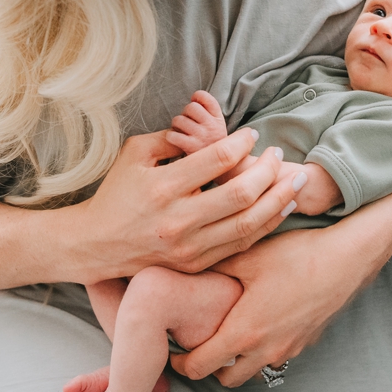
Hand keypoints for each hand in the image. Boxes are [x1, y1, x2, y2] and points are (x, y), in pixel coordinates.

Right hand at [66, 128, 301, 282]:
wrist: (96, 245)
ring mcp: (189, 247)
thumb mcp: (134, 154)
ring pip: (248, 224)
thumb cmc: (117, 193)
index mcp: (162, 187)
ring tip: (295, 181)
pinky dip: (266, 225)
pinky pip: (241, 245)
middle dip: (269, 171)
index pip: (216, 159)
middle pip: (241, 194)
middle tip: (279, 154)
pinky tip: (281, 207)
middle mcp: (178, 220)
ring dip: (278, 200)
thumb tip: (206, 128)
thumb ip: (171, 138)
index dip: (242, 143)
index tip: (252, 134)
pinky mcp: (196, 264)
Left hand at [166, 90, 227, 153]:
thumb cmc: (212, 143)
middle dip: (185, 113)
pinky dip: (171, 137)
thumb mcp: (218, 126)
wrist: (220, 168)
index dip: (197, 97)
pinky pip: (173, 135)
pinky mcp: (191, 147)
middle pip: (191, 107)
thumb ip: (208, 112)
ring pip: (179, 120)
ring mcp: (202, 136)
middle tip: (188, 122)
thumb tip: (194, 98)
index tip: (195, 104)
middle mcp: (212, 126)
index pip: (205, 97)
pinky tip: (177, 140)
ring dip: (177, 125)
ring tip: (182, 131)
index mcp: (218, 118)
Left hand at [169, 224, 365, 386]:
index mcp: (244, 332)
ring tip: (228, 332)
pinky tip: (260, 321)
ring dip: (237, 360)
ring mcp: (289, 349)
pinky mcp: (306, 342)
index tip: (173, 349)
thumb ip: (214, 267)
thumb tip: (184, 267)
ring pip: (253, 370)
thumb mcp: (248, 257)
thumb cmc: (297, 255)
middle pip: (226, 379)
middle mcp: (266, 350)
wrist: (347, 259)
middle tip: (198, 343)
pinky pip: (276, 356)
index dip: (180, 363)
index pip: (200, 367)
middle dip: (209, 367)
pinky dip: (262, 349)